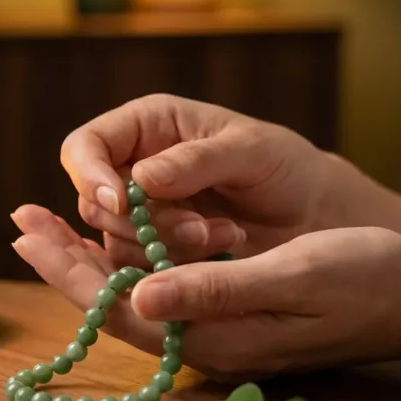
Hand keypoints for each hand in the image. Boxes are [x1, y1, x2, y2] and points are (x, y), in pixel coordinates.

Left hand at [13, 205, 400, 380]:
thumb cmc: (364, 276)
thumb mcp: (291, 274)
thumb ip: (213, 290)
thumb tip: (140, 297)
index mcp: (213, 338)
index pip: (119, 308)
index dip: (68, 270)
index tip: (28, 231)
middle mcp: (204, 345)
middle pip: (113, 307)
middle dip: (63, 263)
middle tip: (20, 219)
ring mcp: (214, 337)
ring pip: (131, 301)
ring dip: (87, 262)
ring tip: (46, 224)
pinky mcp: (226, 321)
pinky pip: (158, 295)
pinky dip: (125, 264)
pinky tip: (108, 239)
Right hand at [59, 93, 333, 267]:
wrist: (315, 216)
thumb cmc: (285, 166)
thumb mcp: (250, 151)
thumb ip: (196, 160)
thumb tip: (140, 178)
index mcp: (147, 127)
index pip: (84, 147)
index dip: (90, 175)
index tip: (121, 203)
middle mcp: (134, 171)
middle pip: (94, 203)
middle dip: (140, 223)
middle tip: (197, 228)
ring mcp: (144, 218)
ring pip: (116, 243)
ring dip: (165, 248)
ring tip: (224, 236)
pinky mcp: (158, 257)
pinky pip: (140, 272)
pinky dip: (175, 270)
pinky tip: (220, 252)